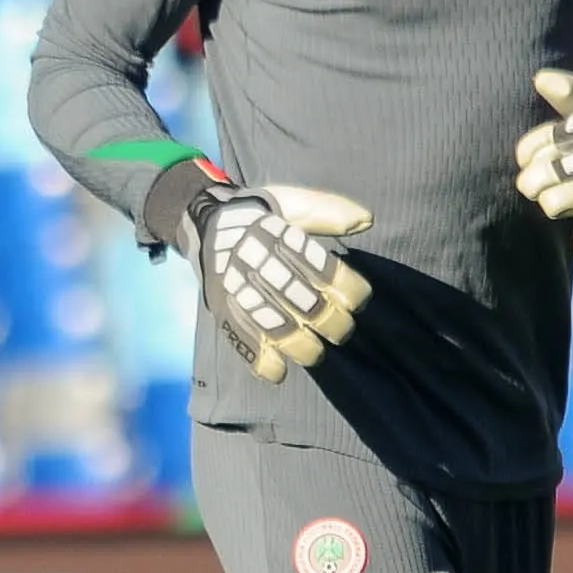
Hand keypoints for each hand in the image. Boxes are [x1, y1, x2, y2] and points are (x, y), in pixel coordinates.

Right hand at [162, 180, 373, 384]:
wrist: (205, 219)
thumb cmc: (260, 214)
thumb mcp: (292, 202)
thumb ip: (329, 211)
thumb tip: (367, 220)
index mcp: (279, 234)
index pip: (319, 266)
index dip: (345, 287)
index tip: (358, 299)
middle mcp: (257, 260)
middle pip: (300, 300)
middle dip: (328, 321)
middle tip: (342, 331)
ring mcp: (237, 286)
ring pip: (272, 322)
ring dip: (299, 344)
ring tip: (314, 353)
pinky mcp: (221, 305)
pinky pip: (238, 334)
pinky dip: (258, 357)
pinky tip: (277, 371)